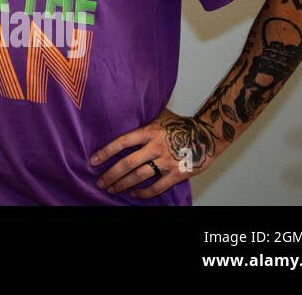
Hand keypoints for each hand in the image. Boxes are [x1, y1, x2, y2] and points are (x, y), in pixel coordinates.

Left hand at [90, 108, 217, 198]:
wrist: (207, 134)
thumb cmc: (181, 124)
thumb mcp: (160, 115)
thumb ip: (143, 116)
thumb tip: (124, 108)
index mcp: (149, 131)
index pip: (122, 142)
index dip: (106, 152)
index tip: (93, 160)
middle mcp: (155, 147)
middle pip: (128, 163)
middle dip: (111, 175)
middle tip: (100, 182)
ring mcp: (166, 161)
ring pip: (139, 176)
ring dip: (123, 185)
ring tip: (111, 189)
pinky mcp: (178, 174)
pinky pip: (158, 187)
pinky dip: (145, 193)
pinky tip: (135, 194)